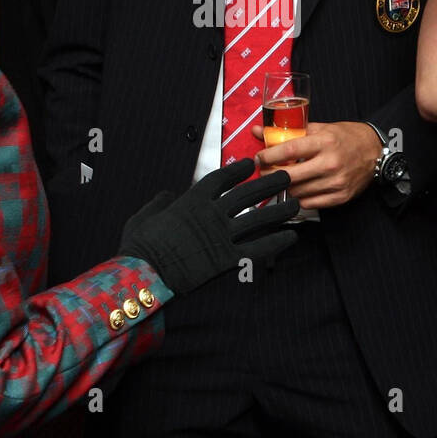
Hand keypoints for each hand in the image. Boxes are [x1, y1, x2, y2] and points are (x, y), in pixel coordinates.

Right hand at [120, 158, 297, 293]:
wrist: (144, 273)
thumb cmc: (140, 246)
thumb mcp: (144, 216)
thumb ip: (160, 203)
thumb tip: (168, 195)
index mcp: (192, 201)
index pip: (221, 179)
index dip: (237, 170)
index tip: (250, 164)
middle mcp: (212, 214)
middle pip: (247, 194)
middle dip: (268, 183)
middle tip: (286, 176)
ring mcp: (221, 236)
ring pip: (258, 218)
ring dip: (279, 210)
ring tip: (296, 203)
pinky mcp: (227, 259)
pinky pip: (258, 248)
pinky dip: (276, 242)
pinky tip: (291, 237)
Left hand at [252, 120, 381, 207]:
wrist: (375, 152)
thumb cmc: (346, 137)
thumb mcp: (321, 128)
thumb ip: (291, 131)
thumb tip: (260, 131)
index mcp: (325, 142)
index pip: (289, 150)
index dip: (269, 155)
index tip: (258, 157)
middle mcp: (330, 163)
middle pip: (290, 175)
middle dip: (270, 174)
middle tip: (262, 171)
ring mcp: (336, 182)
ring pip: (297, 191)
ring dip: (283, 187)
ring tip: (278, 180)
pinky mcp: (340, 197)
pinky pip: (310, 203)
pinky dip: (298, 198)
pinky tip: (295, 189)